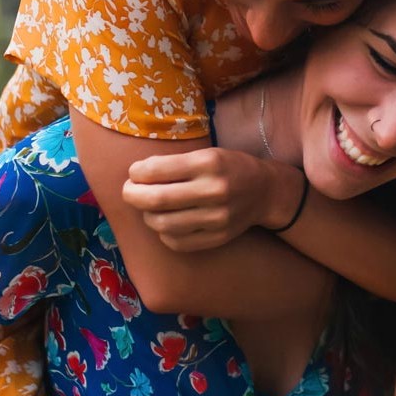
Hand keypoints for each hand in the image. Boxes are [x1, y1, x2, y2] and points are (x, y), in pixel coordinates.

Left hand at [123, 147, 299, 250]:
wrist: (266, 192)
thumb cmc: (230, 167)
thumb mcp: (207, 154)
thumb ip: (174, 164)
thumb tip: (136, 176)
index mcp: (209, 163)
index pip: (156, 170)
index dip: (136, 173)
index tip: (134, 173)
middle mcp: (214, 190)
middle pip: (156, 199)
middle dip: (133, 195)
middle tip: (129, 192)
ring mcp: (217, 217)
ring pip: (163, 224)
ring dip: (147, 216)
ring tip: (150, 208)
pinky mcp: (218, 237)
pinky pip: (176, 242)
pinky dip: (164, 233)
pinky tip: (168, 222)